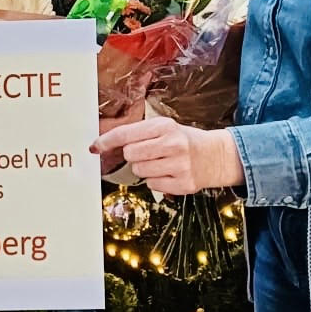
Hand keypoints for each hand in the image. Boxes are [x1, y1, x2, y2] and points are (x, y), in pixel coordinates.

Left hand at [91, 114, 242, 195]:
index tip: (95, 146)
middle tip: (148, 153)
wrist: (216, 156)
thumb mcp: (165, 128)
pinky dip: (155, 181)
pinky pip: (152, 185)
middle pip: (130, 154)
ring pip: (139, 171)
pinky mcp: (184, 183)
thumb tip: (105, 143)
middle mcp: (173, 144)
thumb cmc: (184, 141)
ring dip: (144, 169)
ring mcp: (179, 165)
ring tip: (161, 163)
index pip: (127, 133)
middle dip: (133, 156)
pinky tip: (168, 173)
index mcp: (165, 126)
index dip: (107, 141)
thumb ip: (139, 134)